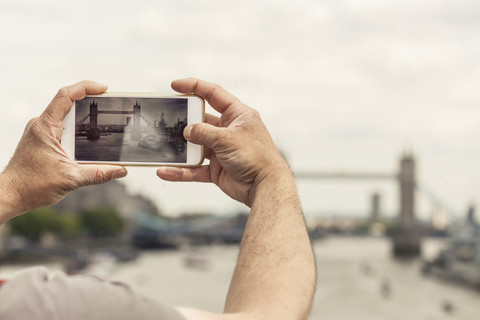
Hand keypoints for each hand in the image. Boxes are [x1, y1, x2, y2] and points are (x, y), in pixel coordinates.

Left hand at [0, 81, 127, 222]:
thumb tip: (121, 170)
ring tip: (102, 122)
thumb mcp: (70, 179)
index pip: (66, 96)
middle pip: (68, 104)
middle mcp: (41, 125)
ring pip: (66, 117)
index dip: (86, 87)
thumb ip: (98, 174)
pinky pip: (62, 129)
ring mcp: (41, 133)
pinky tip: (88, 140)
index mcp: (45, 127)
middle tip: (109, 105)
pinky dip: (77, 130)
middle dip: (90, 102)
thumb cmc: (31, 185)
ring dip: (83, 118)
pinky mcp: (43, 141)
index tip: (104, 88)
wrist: (11, 195)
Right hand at [157, 78, 288, 205]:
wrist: (265, 187)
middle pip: (201, 121)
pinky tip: (165, 171)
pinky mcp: (217, 169)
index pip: (214, 94)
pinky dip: (181, 171)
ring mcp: (222, 150)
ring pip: (196, 146)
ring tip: (163, 146)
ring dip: (180, 148)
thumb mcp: (227, 139)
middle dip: (184, 121)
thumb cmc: (256, 157)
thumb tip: (186, 131)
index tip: (175, 85)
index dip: (194, 87)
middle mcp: (229, 130)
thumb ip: (204, 133)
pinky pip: (195, 169)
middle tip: (166, 120)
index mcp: (237, 115)